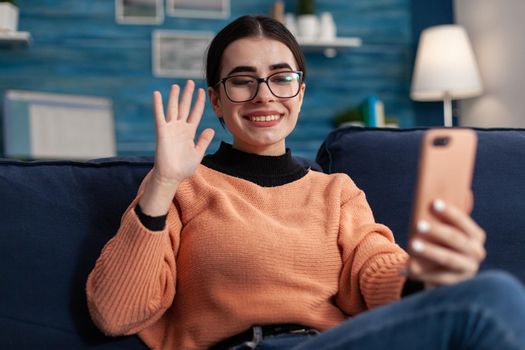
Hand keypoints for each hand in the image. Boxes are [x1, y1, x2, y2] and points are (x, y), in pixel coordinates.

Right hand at [139, 81, 214, 215]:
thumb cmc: (184, 167)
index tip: (203, 91)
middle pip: (184, 107)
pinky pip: (160, 116)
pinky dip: (158, 105)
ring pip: (173, 108)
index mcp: (189, 132)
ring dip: (174, 97)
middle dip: (187, 95)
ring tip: (176, 85)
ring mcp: (171, 129)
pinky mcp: (162, 132)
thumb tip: (210, 129)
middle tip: (190, 82)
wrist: (172, 176)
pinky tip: (157, 94)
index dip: (199, 102)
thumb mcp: (198, 152)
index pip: (195, 113)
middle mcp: (180, 128)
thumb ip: (204, 140)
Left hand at [406, 199, 486, 287]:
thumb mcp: (446, 235)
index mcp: (475, 236)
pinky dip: (420, 273)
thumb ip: (440, 224)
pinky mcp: (457, 284)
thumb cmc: (443, 246)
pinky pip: (438, 278)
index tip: (434, 203)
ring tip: (412, 245)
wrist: (448, 275)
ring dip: (429, 251)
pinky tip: (405, 269)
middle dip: (437, 231)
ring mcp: (468, 269)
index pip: (463, 222)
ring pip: (448, 258)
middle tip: (419, 224)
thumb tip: (422, 205)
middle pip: (455, 239)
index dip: (449, 213)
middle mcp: (476, 252)